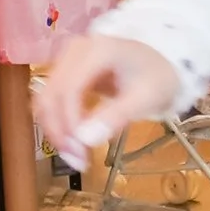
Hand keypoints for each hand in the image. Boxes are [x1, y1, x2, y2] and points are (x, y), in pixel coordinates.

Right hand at [37, 28, 181, 164]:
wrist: (163, 62)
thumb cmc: (158, 77)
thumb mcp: (146, 98)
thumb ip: (117, 116)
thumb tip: (85, 139)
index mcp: (98, 50)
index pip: (69, 88)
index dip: (69, 122)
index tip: (81, 150)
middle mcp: (75, 51)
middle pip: (51, 95)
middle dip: (59, 131)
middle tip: (78, 161)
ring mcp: (68, 60)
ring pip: (46, 99)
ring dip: (54, 130)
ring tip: (76, 156)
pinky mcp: (65, 73)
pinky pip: (52, 100)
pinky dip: (57, 123)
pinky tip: (73, 142)